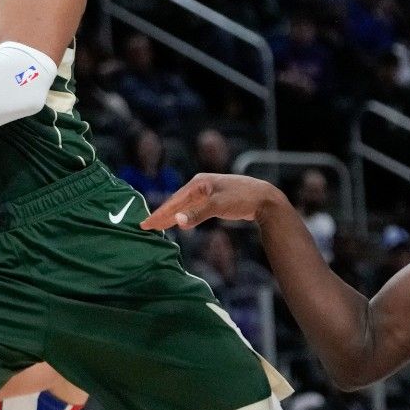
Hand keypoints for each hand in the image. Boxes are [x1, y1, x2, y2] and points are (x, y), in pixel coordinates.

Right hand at [139, 173, 285, 231]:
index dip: (159, 213)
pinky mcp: (214, 199)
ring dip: (172, 216)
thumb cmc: (242, 198)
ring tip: (158, 226)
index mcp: (198, 183)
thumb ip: (197, 214)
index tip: (146, 224)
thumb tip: (177, 221)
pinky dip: (184, 215)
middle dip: (162, 215)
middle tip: (146, 226)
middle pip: (176, 202)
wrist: (264, 198)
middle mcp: (200, 185)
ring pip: (184, 206)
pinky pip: (193, 208)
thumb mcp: (218, 205)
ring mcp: (207, 192)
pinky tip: (180, 221)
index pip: (174, 200)